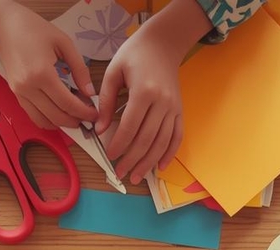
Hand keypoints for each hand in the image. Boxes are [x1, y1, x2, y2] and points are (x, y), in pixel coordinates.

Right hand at [0, 1, 97, 128]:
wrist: (4, 27)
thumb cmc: (33, 29)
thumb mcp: (64, 43)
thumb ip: (79, 69)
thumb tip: (89, 92)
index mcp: (42, 73)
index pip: (67, 103)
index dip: (83, 112)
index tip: (94, 114)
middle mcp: (28, 87)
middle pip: (56, 116)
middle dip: (75, 121)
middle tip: (87, 118)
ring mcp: (19, 93)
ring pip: (43, 120)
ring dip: (61, 124)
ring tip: (75, 117)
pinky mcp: (16, 94)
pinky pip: (33, 115)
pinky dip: (47, 119)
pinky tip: (58, 114)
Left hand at [98, 20, 184, 184]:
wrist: (163, 43)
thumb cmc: (134, 55)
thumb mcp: (113, 72)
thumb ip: (106, 102)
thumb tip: (100, 130)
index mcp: (144, 92)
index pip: (130, 127)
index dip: (119, 145)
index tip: (110, 157)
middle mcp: (162, 102)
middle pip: (147, 139)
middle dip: (132, 159)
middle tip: (120, 173)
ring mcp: (174, 108)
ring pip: (162, 142)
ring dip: (149, 163)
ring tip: (136, 177)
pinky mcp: (179, 111)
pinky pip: (177, 136)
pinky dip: (170, 153)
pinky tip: (160, 167)